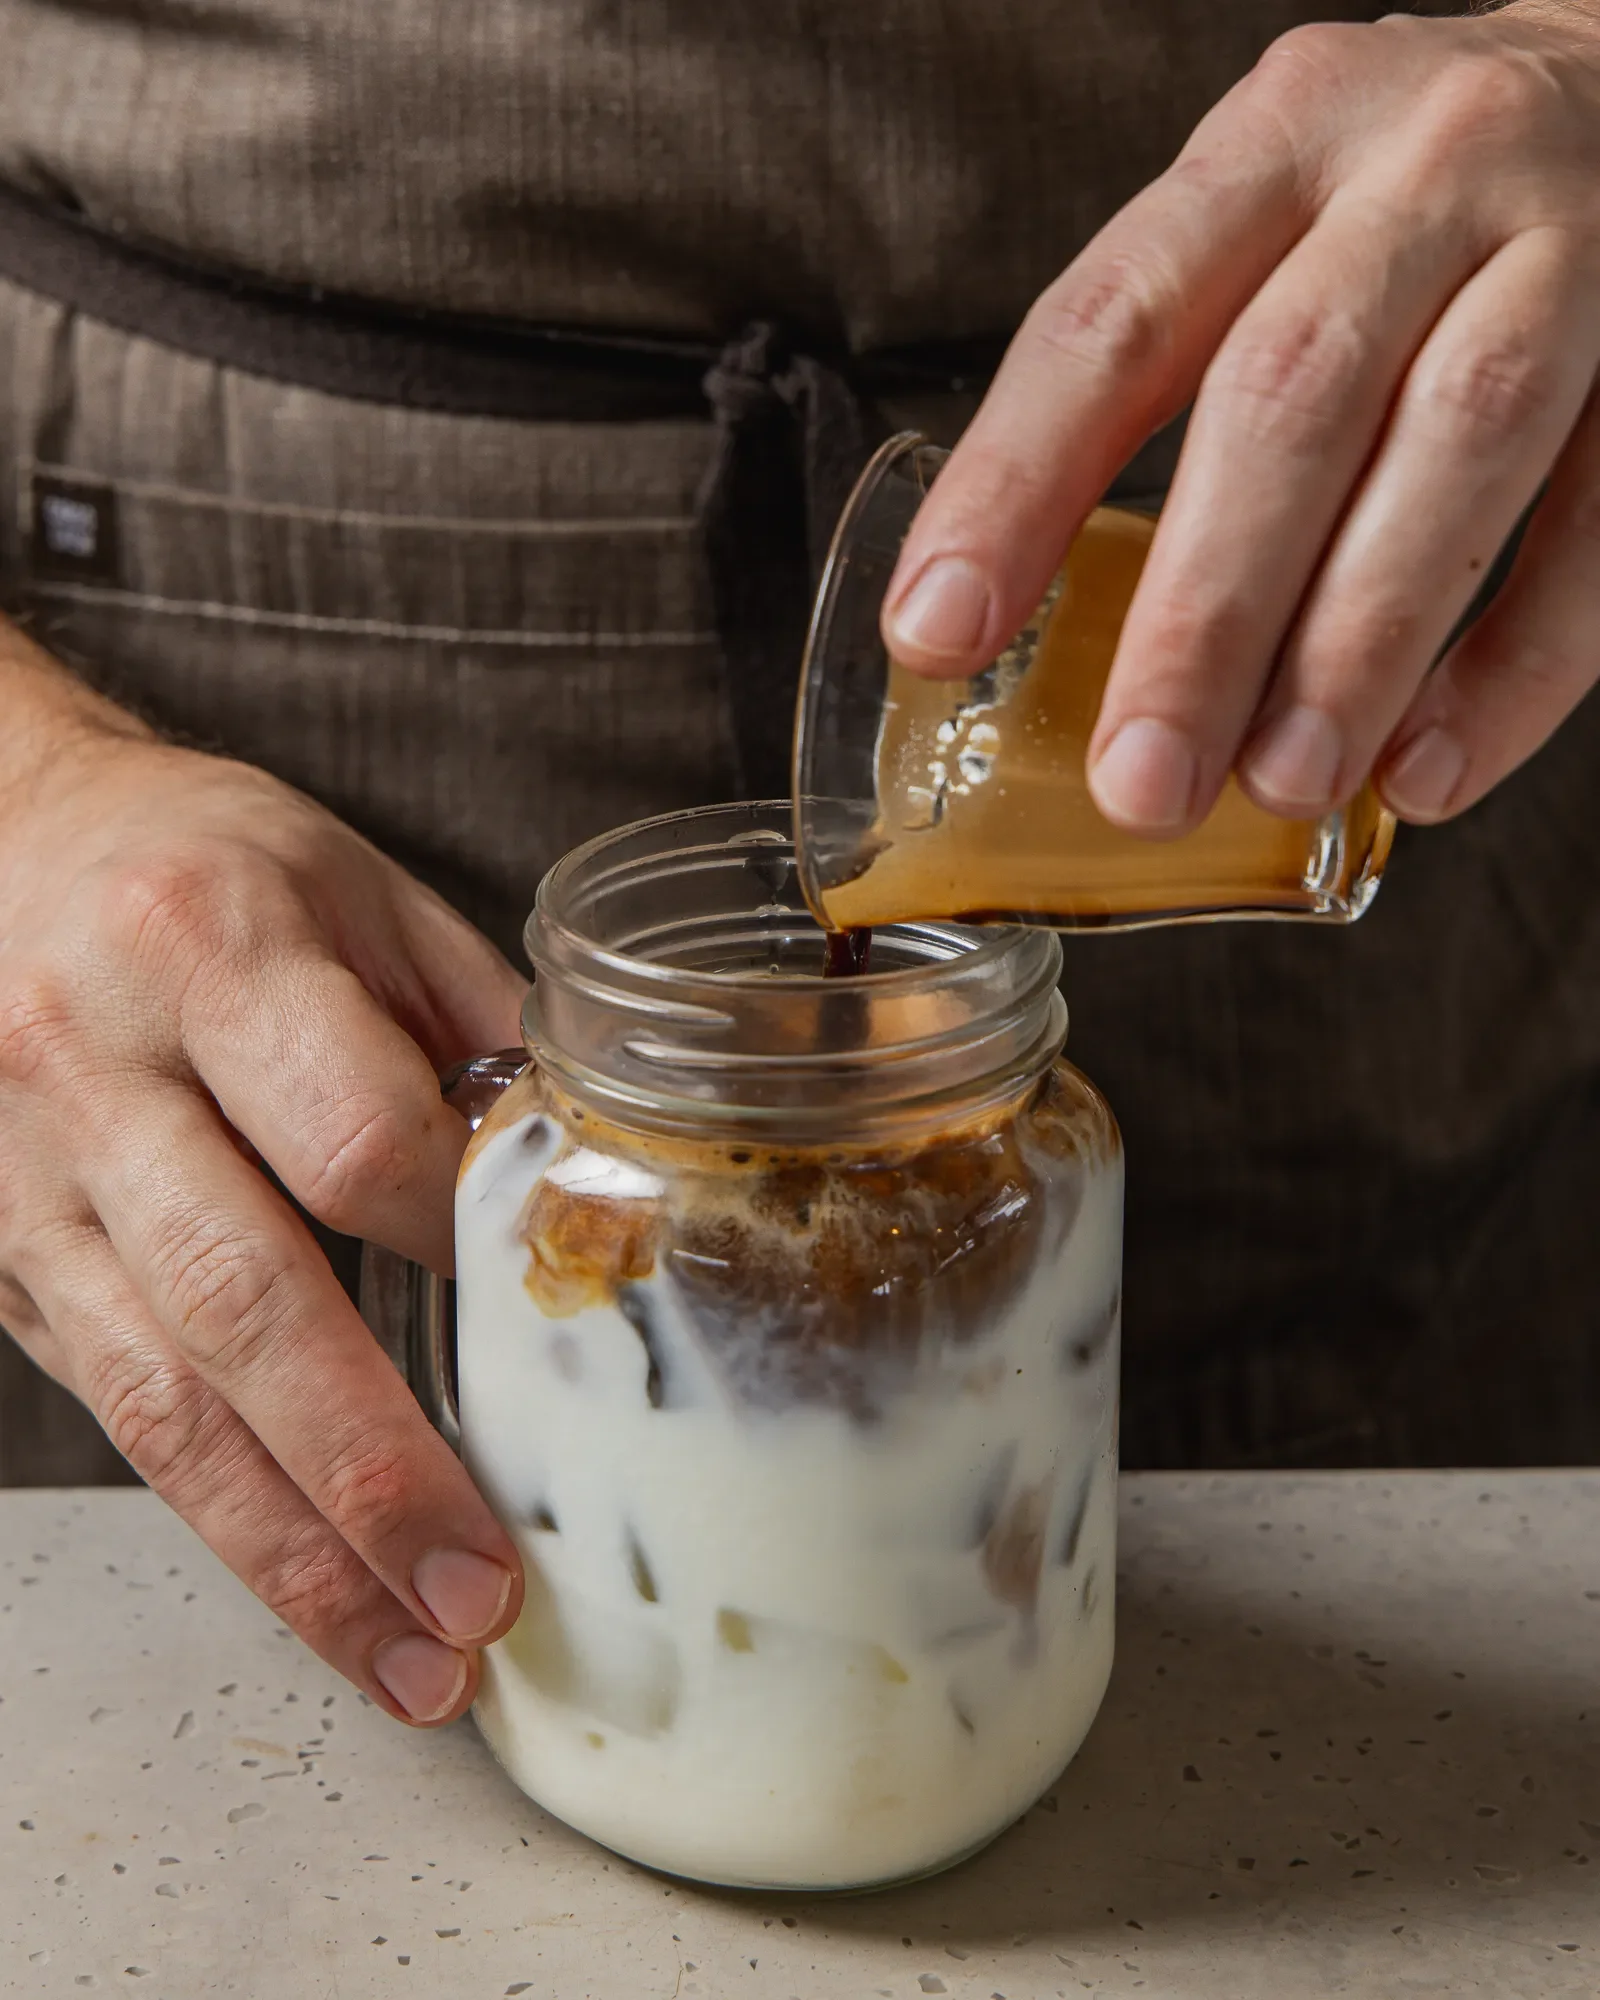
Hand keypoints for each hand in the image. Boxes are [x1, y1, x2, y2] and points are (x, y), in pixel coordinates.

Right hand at [0, 691, 526, 1722]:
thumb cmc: (204, 861)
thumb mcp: (357, 887)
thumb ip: (473, 1026)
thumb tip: (586, 1173)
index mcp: (214, 950)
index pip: (351, 1136)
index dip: (462, 1241)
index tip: (551, 1306)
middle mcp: (99, 1072)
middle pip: (244, 1299)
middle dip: (372, 1467)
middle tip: (479, 1591)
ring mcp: (32, 1181)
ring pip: (161, 1397)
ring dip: (294, 1548)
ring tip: (410, 1655)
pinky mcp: (4, 1262)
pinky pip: (115, 1408)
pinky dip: (222, 1514)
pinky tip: (310, 1587)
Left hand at [883, 1, 1599, 833]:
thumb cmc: (1404, 205)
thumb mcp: (1267, 222)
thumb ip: (1168, 376)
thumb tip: (1026, 625)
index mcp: (1274, 144)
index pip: (1115, 318)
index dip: (1018, 482)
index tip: (939, 632)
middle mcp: (1422, 172)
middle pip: (1290, 394)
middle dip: (1205, 612)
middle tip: (1139, 780)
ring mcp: (1573, 247)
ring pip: (1460, 444)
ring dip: (1359, 643)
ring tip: (1279, 787)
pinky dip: (1518, 666)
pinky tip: (1427, 771)